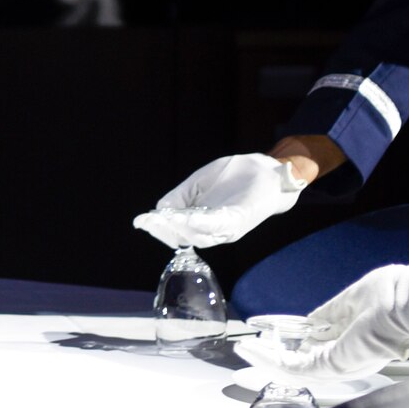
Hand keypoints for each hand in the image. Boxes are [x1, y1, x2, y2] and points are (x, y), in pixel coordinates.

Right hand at [132, 153, 307, 248]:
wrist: (268, 170)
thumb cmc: (235, 175)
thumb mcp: (199, 182)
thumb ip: (180, 196)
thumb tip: (158, 211)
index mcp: (202, 221)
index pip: (174, 230)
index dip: (157, 227)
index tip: (141, 221)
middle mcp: (214, 230)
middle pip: (183, 237)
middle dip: (164, 229)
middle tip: (150, 221)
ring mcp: (227, 228)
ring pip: (198, 234)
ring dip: (179, 228)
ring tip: (164, 219)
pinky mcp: (239, 220)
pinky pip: (216, 225)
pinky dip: (199, 223)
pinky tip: (185, 217)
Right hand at [233, 262, 408, 379]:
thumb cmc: (395, 294)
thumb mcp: (353, 300)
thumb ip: (330, 313)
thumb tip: (309, 320)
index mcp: (352, 341)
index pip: (317, 348)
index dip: (291, 343)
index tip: (270, 334)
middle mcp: (347, 357)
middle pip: (303, 363)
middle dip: (274, 358)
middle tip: (250, 350)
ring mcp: (341, 363)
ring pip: (295, 369)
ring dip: (267, 359)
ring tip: (246, 350)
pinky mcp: (335, 364)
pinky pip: (296, 367)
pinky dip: (272, 359)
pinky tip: (255, 349)